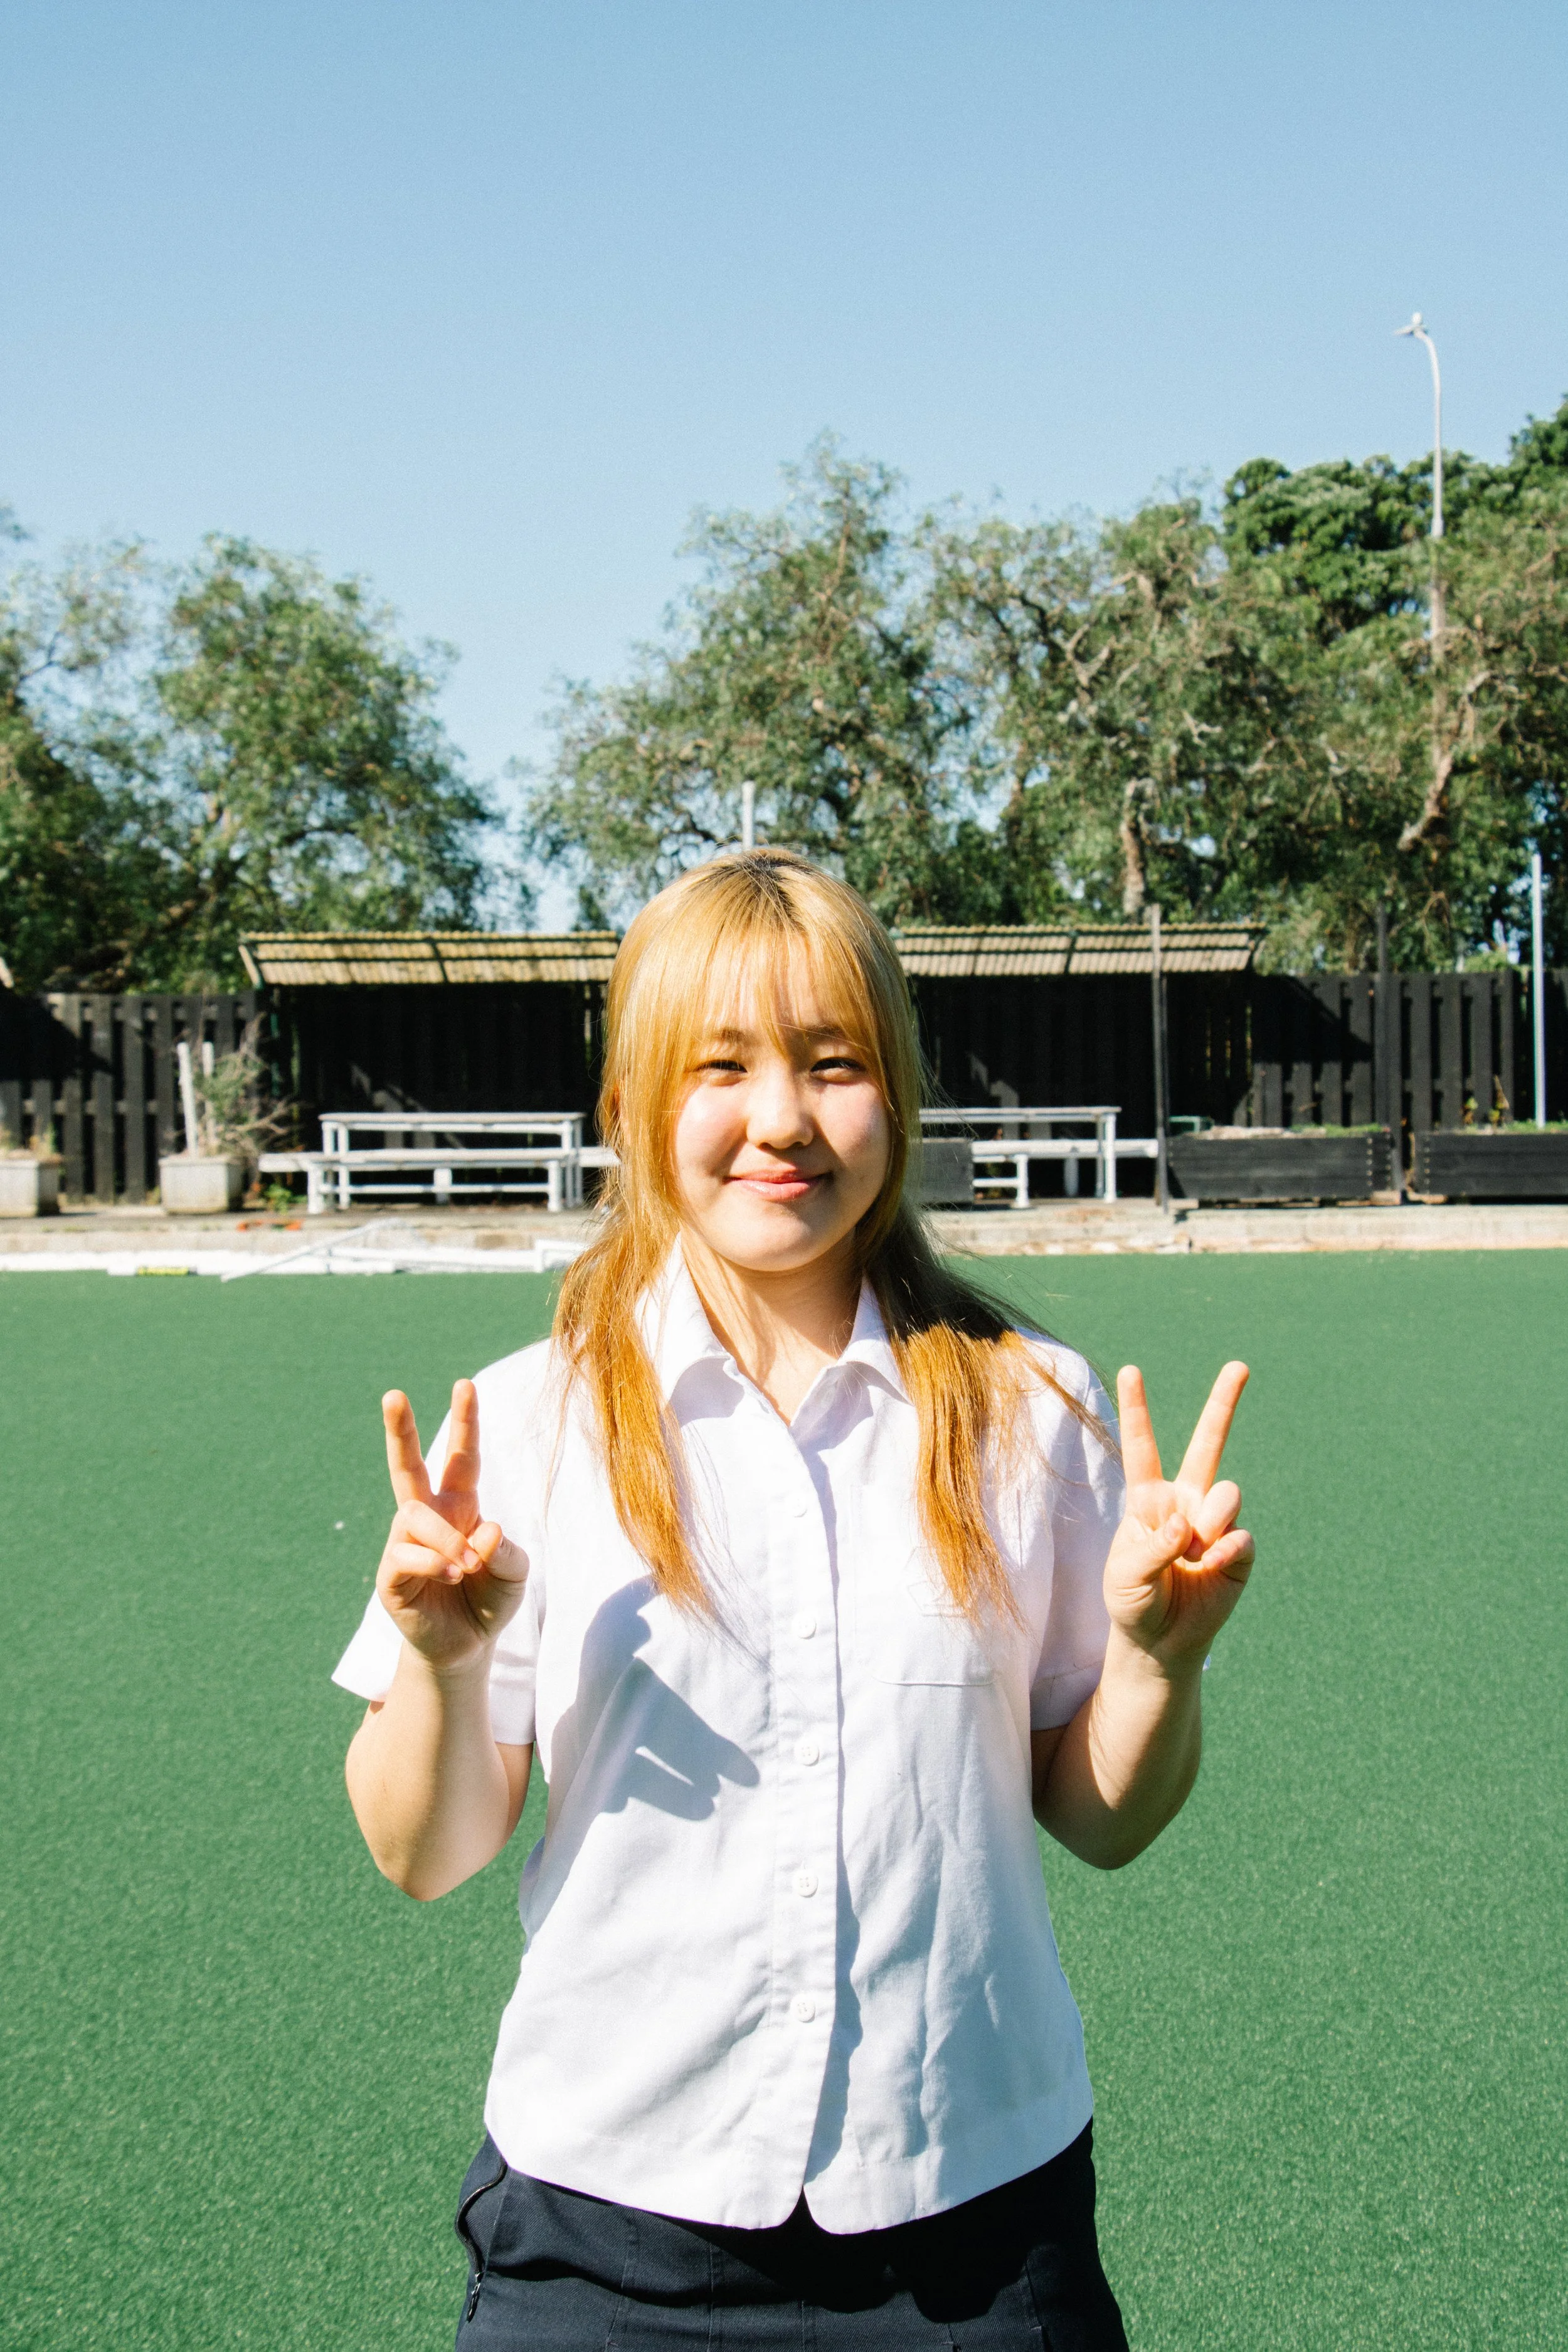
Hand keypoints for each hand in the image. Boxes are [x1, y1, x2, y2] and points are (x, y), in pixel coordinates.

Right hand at [375, 1380, 528, 1670]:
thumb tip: (483, 1530)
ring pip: (415, 1515)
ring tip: (465, 1565)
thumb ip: (506, 1549)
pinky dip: (434, 1562)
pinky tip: (452, 1575)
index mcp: (461, 1506)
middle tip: (393, 1394)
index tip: (465, 1385)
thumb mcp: (515, 1573)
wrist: (467, 1647)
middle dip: (401, 1429)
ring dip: (446, 1538)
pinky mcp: (390, 1574)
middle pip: (408, 1464)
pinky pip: (405, 1553)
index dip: (465, 1422)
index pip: (462, 1457)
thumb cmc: (490, 1601)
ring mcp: (404, 1543)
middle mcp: (428, 1517)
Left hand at [1103, 1361, 1254, 1673]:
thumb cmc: (1133, 1601)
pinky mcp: (1238, 1551)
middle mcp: (1186, 1501)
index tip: (1131, 1370)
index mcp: (1148, 1498)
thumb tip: (1190, 1526)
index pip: (1142, 1447)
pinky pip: (1240, 1537)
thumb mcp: (1126, 1575)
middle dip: (1224, 1403)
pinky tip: (1210, 1568)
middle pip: (1208, 1443)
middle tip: (1239, 1364)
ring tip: (1193, 1554)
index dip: (1137, 1409)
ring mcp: (1214, 1523)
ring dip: (1210, 1522)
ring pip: (1227, 1494)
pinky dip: (1225, 1552)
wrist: (1158, 1642)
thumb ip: (1154, 1546)